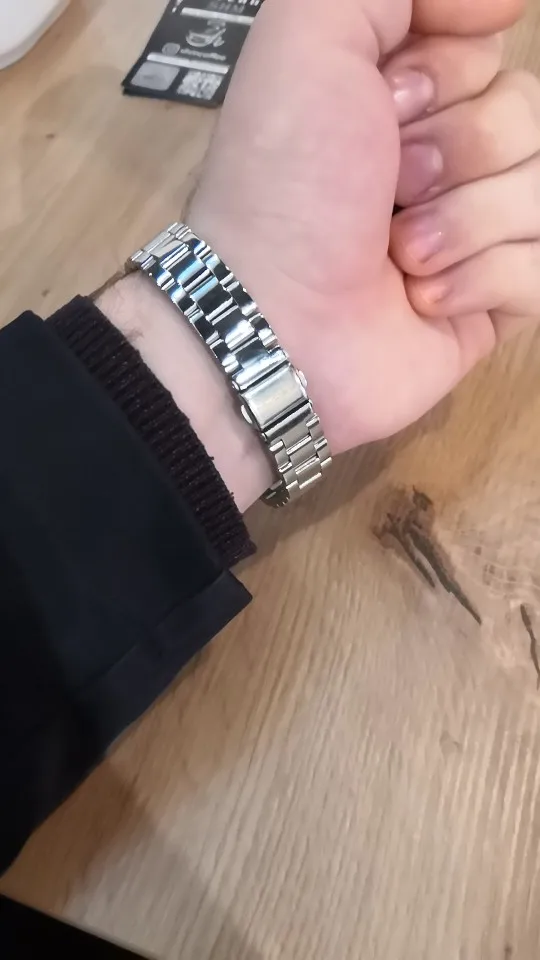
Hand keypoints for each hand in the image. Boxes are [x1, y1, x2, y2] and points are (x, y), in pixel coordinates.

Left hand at [188, 0, 527, 457]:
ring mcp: (473, 234)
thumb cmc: (286, 184)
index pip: (490, 53)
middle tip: (389, 189)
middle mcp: (444, 160)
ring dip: (466, 220)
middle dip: (457, 150)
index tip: (386, 106)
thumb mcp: (309, 37)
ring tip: (400, 255)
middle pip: (527, 113)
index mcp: (405, 97)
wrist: (274, 324)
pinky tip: (424, 301)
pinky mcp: (492, 303)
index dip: (446, 74)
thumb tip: (505, 6)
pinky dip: (485, 280)